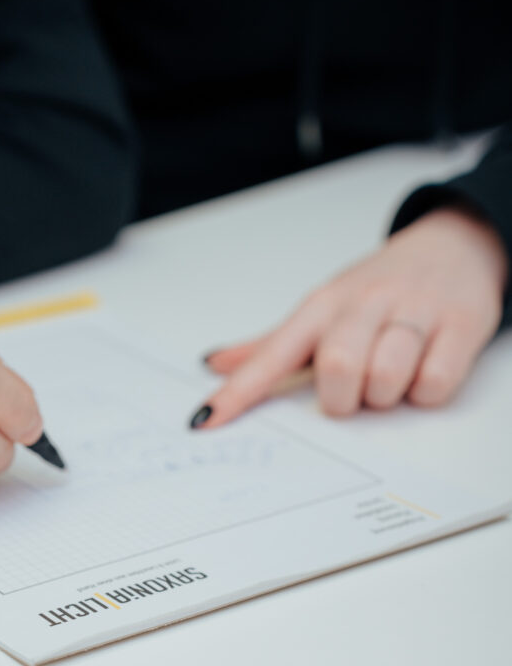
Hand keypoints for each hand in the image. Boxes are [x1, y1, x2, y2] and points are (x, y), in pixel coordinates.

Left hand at [192, 207, 508, 426]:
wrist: (456, 244)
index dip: (239, 393)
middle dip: (343, 398)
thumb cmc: (380, 288)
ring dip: (386, 395)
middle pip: (337, 369)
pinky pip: (433, 384)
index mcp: (321, 307)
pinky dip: (425, 392)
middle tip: (355, 390)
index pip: (271, 356)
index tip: (207, 421)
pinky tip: (423, 372)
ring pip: (385, 379)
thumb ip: (271, 346)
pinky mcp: (459, 325)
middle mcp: (362, 306)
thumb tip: (216, 364)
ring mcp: (411, 314)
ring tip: (393, 377)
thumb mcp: (323, 310)